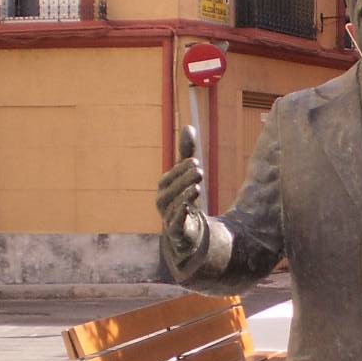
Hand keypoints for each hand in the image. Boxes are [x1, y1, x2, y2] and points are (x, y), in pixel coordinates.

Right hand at [156, 126, 204, 252]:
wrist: (187, 232)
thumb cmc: (184, 198)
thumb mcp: (186, 176)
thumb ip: (186, 154)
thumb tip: (189, 126)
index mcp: (164, 189)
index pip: (170, 177)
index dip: (181, 169)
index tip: (195, 161)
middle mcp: (163, 203)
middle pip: (169, 191)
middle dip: (183, 180)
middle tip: (199, 169)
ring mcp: (168, 219)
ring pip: (172, 207)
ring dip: (184, 196)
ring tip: (198, 187)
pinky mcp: (176, 234)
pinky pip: (174, 225)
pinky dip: (180, 217)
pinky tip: (190, 208)